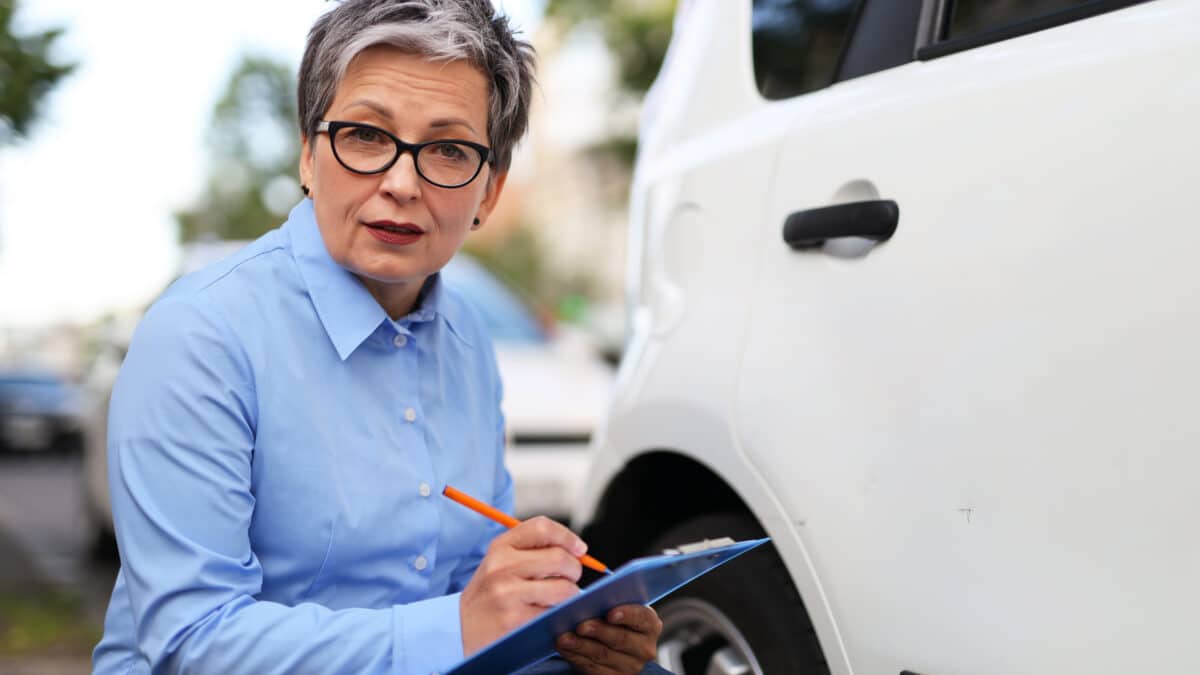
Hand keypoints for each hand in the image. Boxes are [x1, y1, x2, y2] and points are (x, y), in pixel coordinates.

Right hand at [460, 516, 584, 654]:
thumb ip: (532, 550)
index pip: (542, 528)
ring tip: (561, 598)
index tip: (579, 549)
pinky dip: (560, 614)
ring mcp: (507, 594)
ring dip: (571, 595)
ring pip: (563, 588)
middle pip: (559, 557)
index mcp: (500, 547)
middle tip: (571, 578)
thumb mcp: (501, 562)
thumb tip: (578, 550)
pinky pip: (555, 613)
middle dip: (574, 569)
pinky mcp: (515, 620)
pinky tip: (550, 614)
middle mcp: (502, 567)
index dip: (567, 537)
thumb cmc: (490, 594)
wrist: (460, 629)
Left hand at [556, 605, 662, 674]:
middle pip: (621, 639)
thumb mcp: (617, 605)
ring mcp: (631, 666)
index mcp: (650, 624)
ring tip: (564, 638)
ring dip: (581, 646)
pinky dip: (576, 657)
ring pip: (603, 655)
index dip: (627, 614)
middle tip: (580, 625)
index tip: (610, 613)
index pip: (642, 618)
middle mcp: (644, 647)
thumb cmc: (611, 616)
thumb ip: (609, 599)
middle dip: (599, 631)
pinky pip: (593, 668)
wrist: (609, 640)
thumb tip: (586, 596)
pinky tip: (564, 648)